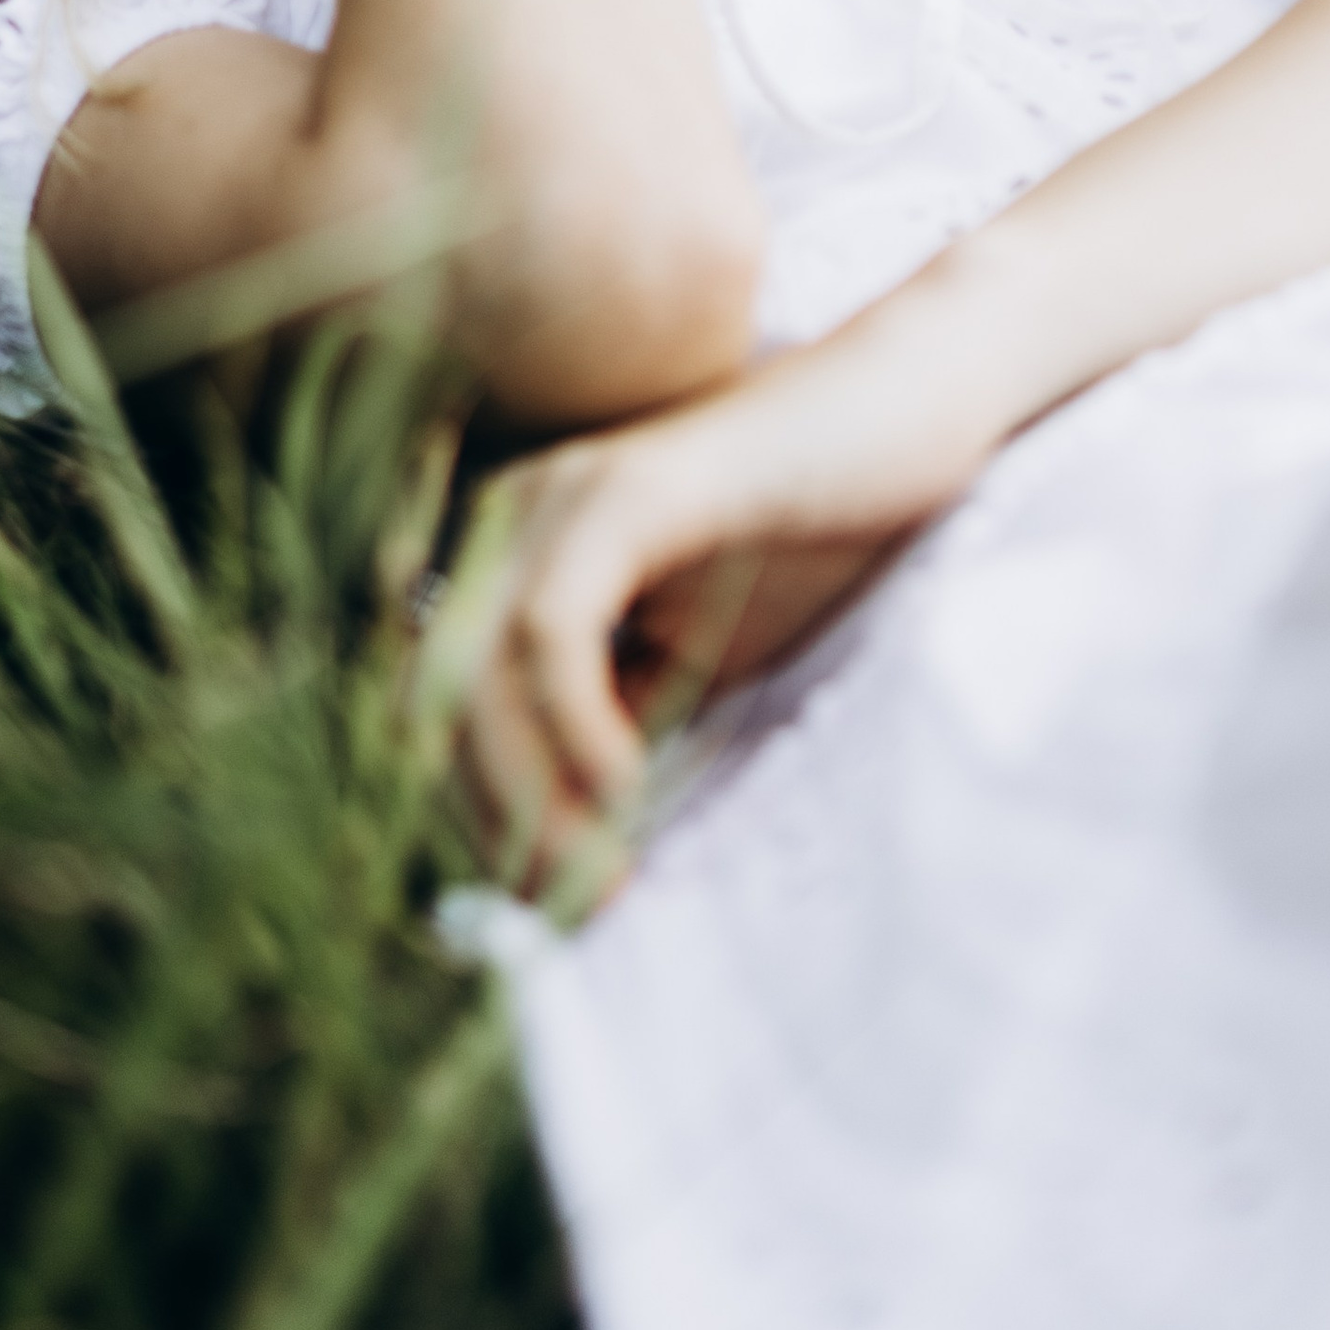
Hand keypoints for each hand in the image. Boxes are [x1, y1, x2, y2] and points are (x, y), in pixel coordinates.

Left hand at [425, 372, 934, 905]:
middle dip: (488, 817)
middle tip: (570, 906)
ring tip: (601, 870)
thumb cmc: (802, 538)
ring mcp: (561, 493)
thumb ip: (613, 727)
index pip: (428, 699)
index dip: (464, 806)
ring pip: (476, 667)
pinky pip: (555, 625)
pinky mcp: (627, 490)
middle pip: (430, 693)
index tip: (536, 897)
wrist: (901, 423)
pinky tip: (625, 783)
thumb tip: (553, 855)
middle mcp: (508, 514)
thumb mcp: (689, 660)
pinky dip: (572, 722)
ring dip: (529, 794)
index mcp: (509, 552)